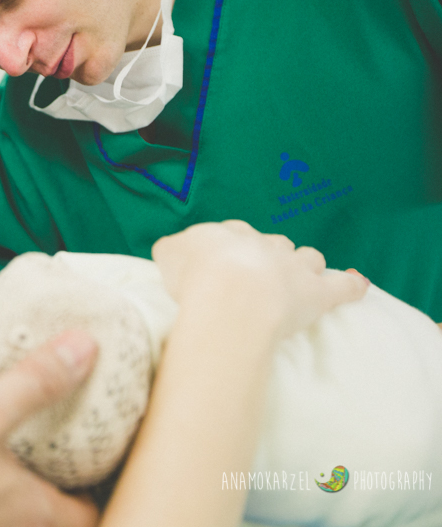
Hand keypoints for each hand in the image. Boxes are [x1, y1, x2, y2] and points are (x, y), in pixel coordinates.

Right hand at [0, 331, 101, 526]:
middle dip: (57, 483)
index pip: (93, 510)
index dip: (98, 483)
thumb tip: (86, 347)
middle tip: (56, 447)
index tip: (96, 454)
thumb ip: (36, 382)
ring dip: (15, 488)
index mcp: (39, 515)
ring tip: (8, 452)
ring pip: (15, 518)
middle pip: (57, 517)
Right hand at [152, 220, 367, 336]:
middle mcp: (264, 244)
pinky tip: (359, 284)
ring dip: (305, 265)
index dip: (230, 247)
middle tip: (258, 274)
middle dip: (269, 254)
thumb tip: (171, 251)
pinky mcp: (317, 293)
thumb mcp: (167, 254)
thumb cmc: (195, 274)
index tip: (223, 260)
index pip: (232, 233)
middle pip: (272, 243)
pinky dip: (351, 285)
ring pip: (307, 257)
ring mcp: (294, 267)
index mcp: (229, 234)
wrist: (229, 293)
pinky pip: (342, 286)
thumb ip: (172, 249)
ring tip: (302, 275)